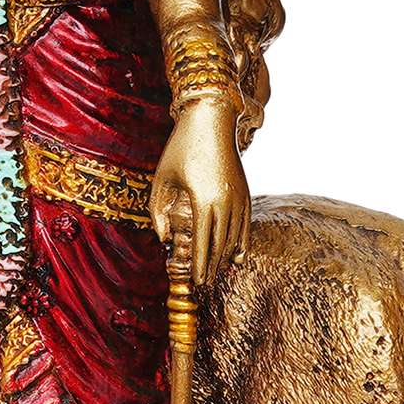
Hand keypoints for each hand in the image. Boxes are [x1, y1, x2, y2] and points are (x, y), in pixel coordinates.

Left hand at [151, 100, 249, 285]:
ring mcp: (239, 197)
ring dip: (226, 257)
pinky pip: (246, 224)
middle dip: (213, 266)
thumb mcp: (161, 179)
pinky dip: (242, 242)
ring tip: (218, 273)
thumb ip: (157, 212)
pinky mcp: (245, 191)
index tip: (198, 282)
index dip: (200, 266)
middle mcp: (225, 202)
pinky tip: (239, 256)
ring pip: (235, 237)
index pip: (202, 243)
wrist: (212, 119)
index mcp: (203, 201)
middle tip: (205, 284)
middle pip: (220, 245)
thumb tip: (163, 240)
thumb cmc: (181, 148)